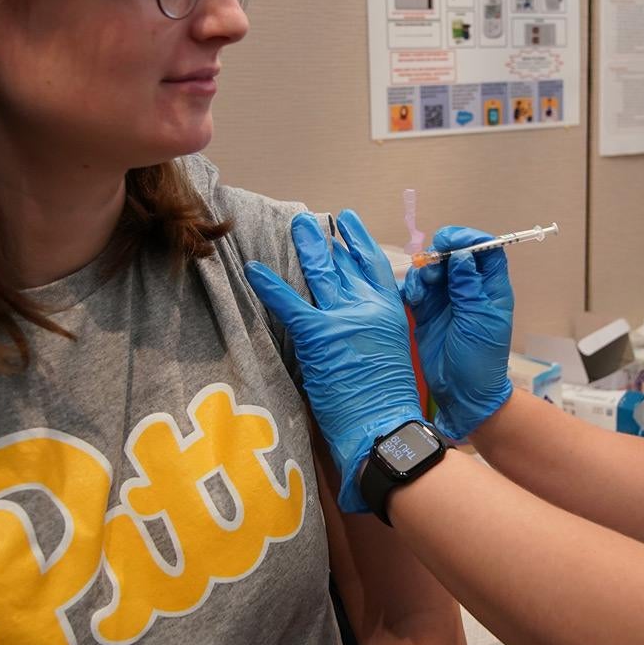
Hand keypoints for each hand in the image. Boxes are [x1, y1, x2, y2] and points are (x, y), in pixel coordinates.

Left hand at [244, 210, 422, 511]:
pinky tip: (253, 269)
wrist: (385, 424)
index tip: (347, 222)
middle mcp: (369, 306)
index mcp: (389, 311)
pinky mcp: (319, 335)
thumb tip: (351, 318)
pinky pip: (289, 303)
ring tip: (294, 226)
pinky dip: (269, 285)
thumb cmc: (386, 400)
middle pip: (344, 263)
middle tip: (310, 220)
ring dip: (306, 246)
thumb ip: (372, 330)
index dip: (358, 241)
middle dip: (326, 239)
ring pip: (321, 273)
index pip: (373, 265)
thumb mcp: (389, 353)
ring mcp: (344, 317)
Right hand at [403, 226, 513, 440]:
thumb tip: (463, 255)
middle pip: (455, 255)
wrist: (462, 393)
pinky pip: (419, 289)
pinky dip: (414, 288)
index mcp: (491, 289)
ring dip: (425, 272)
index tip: (451, 240)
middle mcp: (470, 289)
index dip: (470, 240)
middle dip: (441, 254)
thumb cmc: (480, 360)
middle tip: (430, 263)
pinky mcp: (428, 311)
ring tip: (423, 288)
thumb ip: (469, 287)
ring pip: (434, 270)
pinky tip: (413, 299)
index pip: (486, 251)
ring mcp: (447, 299)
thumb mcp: (478, 321)